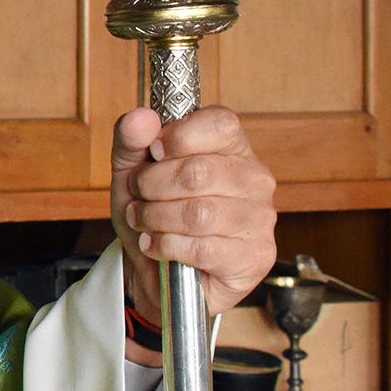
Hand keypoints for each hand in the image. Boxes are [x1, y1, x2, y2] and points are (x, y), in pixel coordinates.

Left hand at [111, 106, 276, 336]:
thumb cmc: (152, 213)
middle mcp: (254, 179)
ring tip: (145, 222)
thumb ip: (131, 140)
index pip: (220, 124)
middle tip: (140, 197)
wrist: (155, 272)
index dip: (177, 137)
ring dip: (156, 219)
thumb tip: (141, 117)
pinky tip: (158, 245)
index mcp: (232, 147)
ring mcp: (260, 219)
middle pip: (198, 172)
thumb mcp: (130, 171)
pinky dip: (167, 246)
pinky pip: (203, 248)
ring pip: (198, 213)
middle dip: (152, 186)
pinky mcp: (256, 257)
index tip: (153, 154)